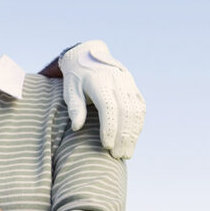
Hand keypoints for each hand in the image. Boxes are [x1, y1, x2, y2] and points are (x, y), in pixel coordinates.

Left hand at [59, 40, 144, 158]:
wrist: (88, 54)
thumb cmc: (75, 77)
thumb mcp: (69, 89)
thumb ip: (75, 107)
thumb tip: (77, 127)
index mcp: (100, 82)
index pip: (109, 108)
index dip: (110, 128)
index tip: (107, 146)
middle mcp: (118, 82)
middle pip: (125, 112)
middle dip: (123, 136)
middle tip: (118, 156)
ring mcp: (128, 84)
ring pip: (136, 111)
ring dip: (133, 134)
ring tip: (126, 153)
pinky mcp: (133, 87)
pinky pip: (140, 107)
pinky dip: (138, 124)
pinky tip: (133, 139)